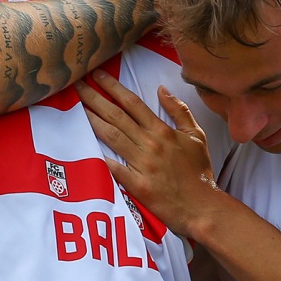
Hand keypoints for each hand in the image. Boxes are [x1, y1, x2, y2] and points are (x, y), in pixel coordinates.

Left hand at [79, 71, 218, 235]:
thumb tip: (162, 89)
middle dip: (95, 98)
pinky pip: (115, 169)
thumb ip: (179, 111)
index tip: (98, 75)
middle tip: (78, 85)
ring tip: (78, 108)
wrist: (202, 205)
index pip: (133, 103)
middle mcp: (149, 144)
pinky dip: (102, 158)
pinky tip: (86, 147)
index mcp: (162, 131)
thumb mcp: (196, 135)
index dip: (113, 87)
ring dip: (92, 121)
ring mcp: (142, 165)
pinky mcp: (137, 185)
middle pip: (117, 116)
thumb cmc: (199, 171)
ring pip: (112, 137)